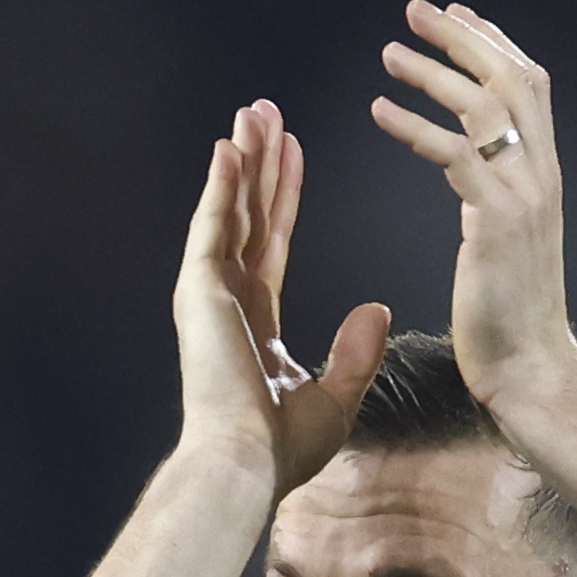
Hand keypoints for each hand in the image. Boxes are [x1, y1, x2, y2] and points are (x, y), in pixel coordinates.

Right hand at [172, 101, 389, 492]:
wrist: (247, 465)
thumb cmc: (283, 448)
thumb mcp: (336, 396)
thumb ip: (356, 352)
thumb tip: (379, 309)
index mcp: (256, 319)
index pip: (274, 240)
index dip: (285, 196)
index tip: (294, 152)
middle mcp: (228, 297)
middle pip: (249, 213)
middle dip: (260, 162)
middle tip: (266, 111)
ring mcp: (209, 291)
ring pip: (229, 208)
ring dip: (241, 159)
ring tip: (252, 111)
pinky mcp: (198, 290)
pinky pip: (212, 225)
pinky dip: (221, 186)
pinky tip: (231, 147)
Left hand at [369, 0, 576, 409]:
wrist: (533, 370)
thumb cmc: (512, 319)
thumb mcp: (511, 242)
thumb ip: (498, 196)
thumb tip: (477, 169)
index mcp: (545, 176)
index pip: (530, 87)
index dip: (494, 44)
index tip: (456, 15)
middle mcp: (542, 175)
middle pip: (512, 80)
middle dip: (464, 38)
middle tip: (415, 9)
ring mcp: (524, 196)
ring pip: (484, 107)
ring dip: (433, 72)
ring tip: (387, 53)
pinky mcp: (497, 222)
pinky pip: (454, 156)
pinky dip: (414, 127)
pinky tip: (378, 111)